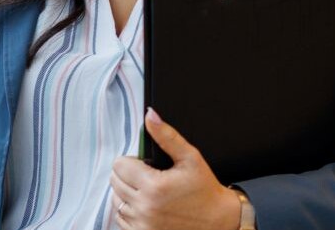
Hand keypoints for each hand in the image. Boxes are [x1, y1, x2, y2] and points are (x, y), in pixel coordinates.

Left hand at [110, 108, 242, 229]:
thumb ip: (167, 136)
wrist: (219, 221)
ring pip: (115, 199)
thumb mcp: (190, 158)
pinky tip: (145, 205)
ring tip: (148, 191)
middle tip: (149, 177)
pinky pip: (120, 218)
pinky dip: (128, 210)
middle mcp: (145, 207)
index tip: (146, 165)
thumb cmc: (205, 190)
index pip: (119, 165)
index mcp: (154, 186)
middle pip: (114, 181)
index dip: (132, 161)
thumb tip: (150, 115)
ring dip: (126, 193)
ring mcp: (142, 223)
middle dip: (128, 175)